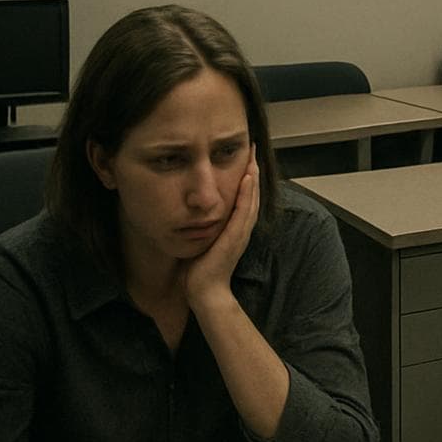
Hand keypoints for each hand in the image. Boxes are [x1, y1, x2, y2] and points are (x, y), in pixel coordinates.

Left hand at [183, 145, 258, 312]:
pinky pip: (244, 210)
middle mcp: (241, 228)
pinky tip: (247, 177)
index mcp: (234, 228)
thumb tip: (187, 215)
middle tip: (252, 148)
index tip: (243, 158)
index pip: (244, 197)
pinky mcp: (235, 236)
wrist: (204, 292)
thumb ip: (199, 228)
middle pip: (251, 193)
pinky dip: (247, 193)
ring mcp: (241, 231)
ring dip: (253, 175)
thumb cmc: (198, 271)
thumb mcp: (200, 242)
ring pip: (251, 197)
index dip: (245, 177)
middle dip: (252, 169)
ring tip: (252, 156)